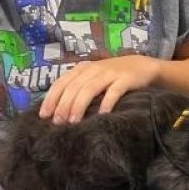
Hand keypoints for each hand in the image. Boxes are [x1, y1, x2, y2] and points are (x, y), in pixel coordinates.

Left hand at [39, 55, 158, 123]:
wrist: (144, 66)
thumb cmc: (114, 77)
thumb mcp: (94, 78)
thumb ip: (79, 87)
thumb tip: (58, 111)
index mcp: (82, 68)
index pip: (62, 82)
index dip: (51, 98)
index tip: (44, 115)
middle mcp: (94, 69)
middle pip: (74, 87)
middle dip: (63, 105)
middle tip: (58, 122)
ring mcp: (110, 73)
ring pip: (89, 89)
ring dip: (79, 105)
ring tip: (73, 121)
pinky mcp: (126, 79)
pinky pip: (114, 91)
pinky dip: (106, 102)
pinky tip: (102, 114)